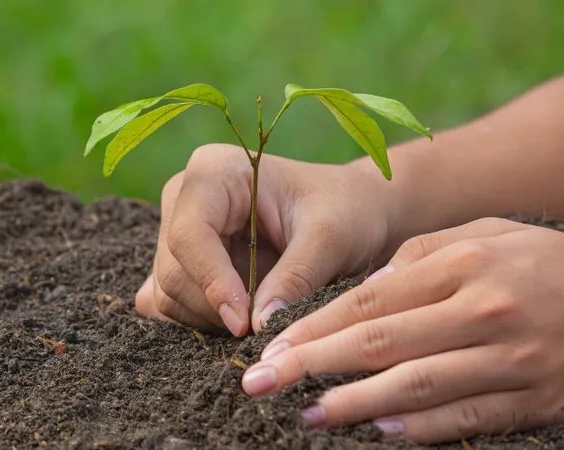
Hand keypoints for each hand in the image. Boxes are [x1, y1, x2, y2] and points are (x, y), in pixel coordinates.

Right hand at [135, 144, 395, 335]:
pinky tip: (244, 316)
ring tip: (264, 313)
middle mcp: (184, 197)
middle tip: (267, 323)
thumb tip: (259, 325)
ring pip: (169, 294)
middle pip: (174, 270)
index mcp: (214, 172)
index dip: (212, 283)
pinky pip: (171, 305)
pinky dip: (204, 321)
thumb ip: (295, 278)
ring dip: (213, 319)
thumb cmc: (345, 210)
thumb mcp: (332, 239)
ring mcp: (176, 230)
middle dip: (217, 307)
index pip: (190, 235)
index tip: (245, 323)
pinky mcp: (179, 262)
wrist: (352, 211)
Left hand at [242, 217, 563, 442]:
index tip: (272, 346)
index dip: (314, 327)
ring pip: (417, 385)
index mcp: (463, 264)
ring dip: (354, 403)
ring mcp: (513, 358)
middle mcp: (484, 310)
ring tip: (306, 412)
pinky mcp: (535, 398)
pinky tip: (376, 432)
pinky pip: (466, 418)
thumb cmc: (535, 260)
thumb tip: (363, 288)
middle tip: (263, 382)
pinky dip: (419, 429)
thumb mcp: (482, 234)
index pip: (369, 299)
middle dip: (312, 365)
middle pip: (381, 342)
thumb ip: (419, 254)